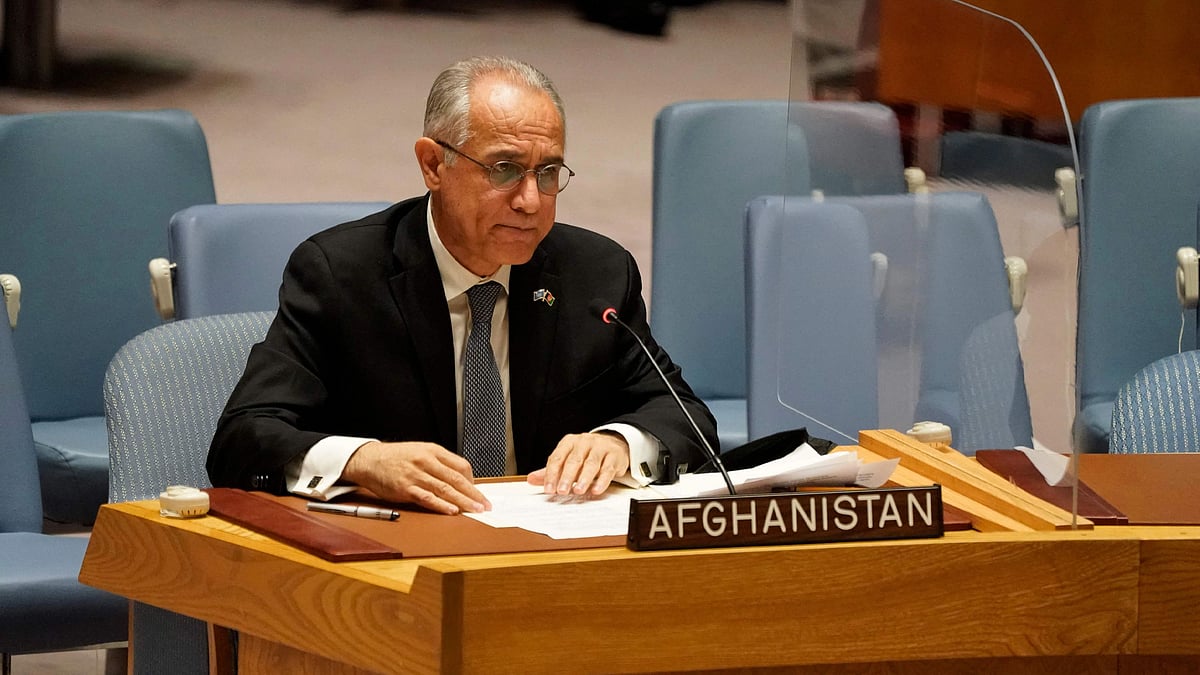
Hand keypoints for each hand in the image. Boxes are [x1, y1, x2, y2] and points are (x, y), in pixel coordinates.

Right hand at [343, 441, 490, 514]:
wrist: (370, 460)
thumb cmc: (396, 458)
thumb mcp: (420, 452)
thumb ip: (439, 464)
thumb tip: (459, 480)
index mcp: (433, 451)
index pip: (461, 465)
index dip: (472, 480)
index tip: (477, 492)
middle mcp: (426, 461)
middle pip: (457, 478)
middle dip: (474, 493)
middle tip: (485, 505)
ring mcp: (416, 475)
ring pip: (445, 489)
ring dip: (463, 501)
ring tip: (475, 510)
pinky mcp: (405, 488)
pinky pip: (427, 498)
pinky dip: (441, 505)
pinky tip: (452, 511)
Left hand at [528, 432, 629, 496]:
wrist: (613, 444)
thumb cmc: (586, 454)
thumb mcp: (567, 459)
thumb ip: (551, 470)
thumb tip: (531, 479)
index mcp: (569, 442)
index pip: (557, 457)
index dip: (552, 474)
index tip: (549, 489)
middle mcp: (584, 442)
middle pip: (574, 460)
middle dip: (567, 477)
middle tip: (561, 491)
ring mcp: (600, 448)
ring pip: (591, 464)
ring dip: (584, 478)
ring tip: (578, 491)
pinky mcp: (614, 456)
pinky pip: (607, 469)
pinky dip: (602, 481)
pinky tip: (596, 490)